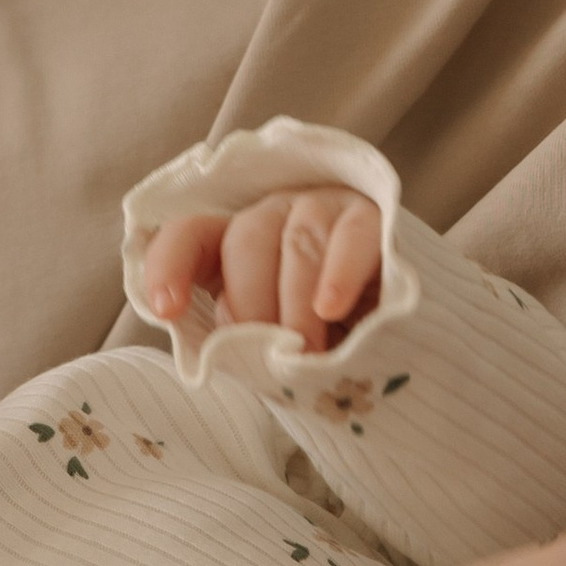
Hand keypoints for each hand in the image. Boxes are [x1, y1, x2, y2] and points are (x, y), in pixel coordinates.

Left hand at [135, 183, 381, 351]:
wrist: (398, 340)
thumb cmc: (323, 341)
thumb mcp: (271, 343)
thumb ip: (240, 336)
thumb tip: (225, 346)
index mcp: (235, 242)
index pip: (189, 235)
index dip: (171, 265)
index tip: (167, 310)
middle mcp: (274, 214)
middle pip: (247, 240)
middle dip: (253, 303)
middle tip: (274, 357)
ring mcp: (324, 209)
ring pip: (298, 241)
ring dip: (297, 305)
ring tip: (309, 353)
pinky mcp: (374, 218)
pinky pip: (353, 237)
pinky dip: (338, 273)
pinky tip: (330, 308)